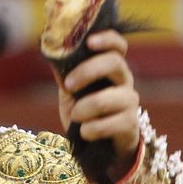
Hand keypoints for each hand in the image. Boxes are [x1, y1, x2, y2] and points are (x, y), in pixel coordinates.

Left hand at [57, 29, 140, 183]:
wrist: (97, 144)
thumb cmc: (83, 111)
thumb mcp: (70, 90)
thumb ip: (64, 73)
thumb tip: (52, 53)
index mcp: (110, 68)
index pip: (118, 45)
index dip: (107, 39)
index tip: (89, 42)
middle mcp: (124, 81)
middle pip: (114, 63)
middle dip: (87, 71)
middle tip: (69, 85)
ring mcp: (129, 102)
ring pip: (109, 98)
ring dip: (85, 108)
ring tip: (75, 116)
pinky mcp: (130, 124)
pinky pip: (111, 123)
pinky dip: (91, 129)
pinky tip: (84, 132)